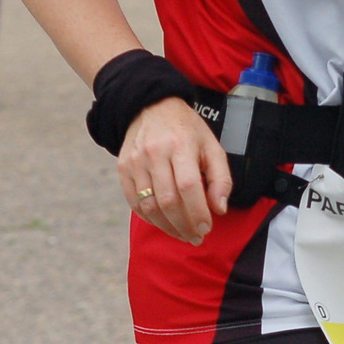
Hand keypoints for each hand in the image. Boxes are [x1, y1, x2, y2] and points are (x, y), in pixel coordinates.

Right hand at [117, 97, 232, 244]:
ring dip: (167, 227)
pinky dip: (149, 218)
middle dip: (184, 225)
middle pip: (168, 200)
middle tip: (196, 237)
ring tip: (182, 234)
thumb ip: (220, 177)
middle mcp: (155, 153)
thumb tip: (219, 208)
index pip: (188, 186)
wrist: (151, 106)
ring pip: (149, 205)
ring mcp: (136, 161)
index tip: (206, 228)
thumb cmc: (187, 129)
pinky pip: (134, 202)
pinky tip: (164, 223)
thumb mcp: (211, 146)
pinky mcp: (123, 168)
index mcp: (180, 145)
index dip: (197, 212)